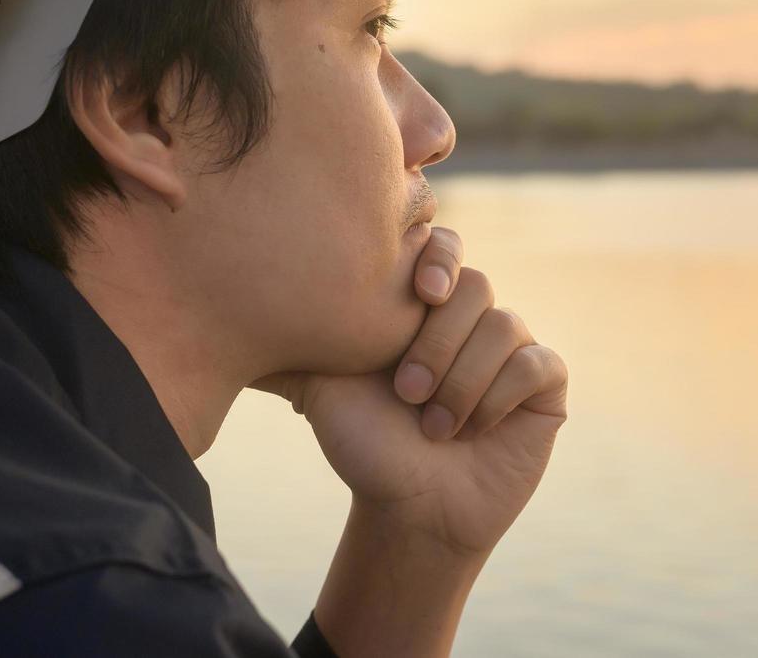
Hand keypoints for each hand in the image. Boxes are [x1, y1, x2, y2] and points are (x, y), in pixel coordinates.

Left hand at [251, 226, 568, 557]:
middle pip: (477, 286)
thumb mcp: (321, 384)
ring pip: (505, 327)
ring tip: (433, 425)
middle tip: (407, 392)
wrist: (409, 510)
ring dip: (462, 381)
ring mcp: (514, 348)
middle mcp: (474, 318)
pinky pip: (537, 364)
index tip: (422, 294)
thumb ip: (291, 341)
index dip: (439, 259)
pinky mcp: (545, 384)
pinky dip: (499, 396)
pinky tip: (475, 429)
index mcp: (426, 305)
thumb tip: (212, 315)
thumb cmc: (365, 445)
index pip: (445, 246)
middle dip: (438, 343)